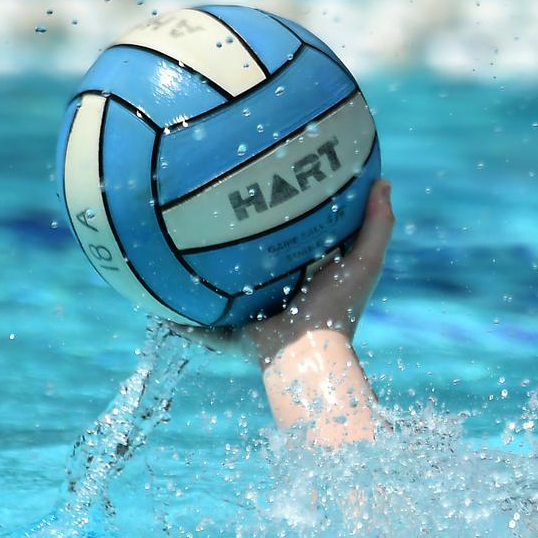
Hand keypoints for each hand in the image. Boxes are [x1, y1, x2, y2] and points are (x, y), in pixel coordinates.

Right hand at [178, 178, 395, 368]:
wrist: (306, 356)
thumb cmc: (338, 308)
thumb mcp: (365, 262)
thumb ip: (378, 225)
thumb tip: (384, 181)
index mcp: (304, 279)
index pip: (290, 243)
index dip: (281, 218)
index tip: (268, 186)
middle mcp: (275, 298)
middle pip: (249, 264)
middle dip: (234, 243)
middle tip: (216, 210)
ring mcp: (248, 317)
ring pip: (218, 292)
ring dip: (200, 276)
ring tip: (176, 247)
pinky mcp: (226, 334)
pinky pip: (194, 325)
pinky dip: (176, 317)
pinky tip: (153, 299)